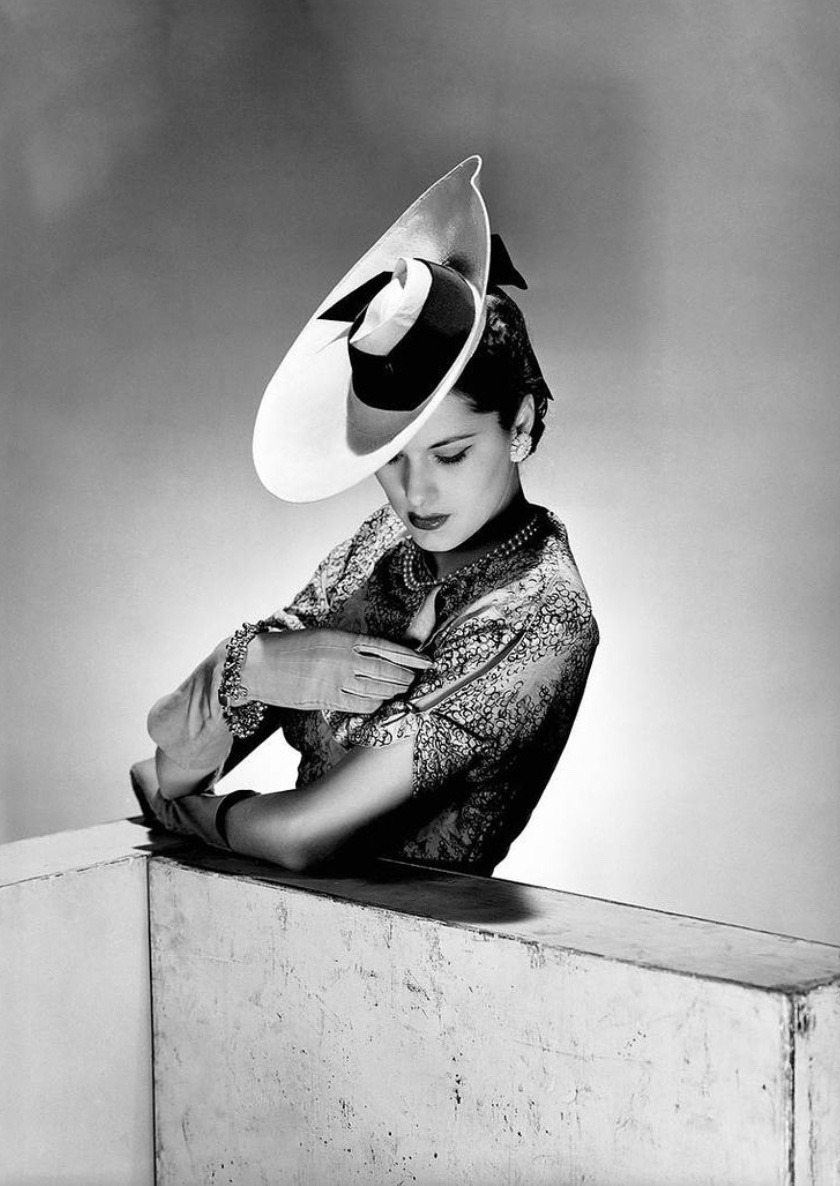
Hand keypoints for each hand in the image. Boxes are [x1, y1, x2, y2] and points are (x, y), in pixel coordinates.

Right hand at [241, 628, 431, 713]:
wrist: (258, 664)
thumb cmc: (290, 648)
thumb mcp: (324, 637)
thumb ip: (350, 645)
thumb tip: (377, 656)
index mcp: (343, 638)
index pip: (387, 648)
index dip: (411, 657)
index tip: (427, 662)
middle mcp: (344, 659)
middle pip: (388, 672)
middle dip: (407, 678)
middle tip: (418, 681)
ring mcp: (336, 681)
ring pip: (378, 691)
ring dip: (394, 693)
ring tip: (404, 693)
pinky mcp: (327, 699)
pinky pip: (361, 705)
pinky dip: (376, 705)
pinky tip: (382, 703)